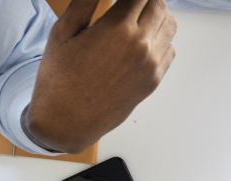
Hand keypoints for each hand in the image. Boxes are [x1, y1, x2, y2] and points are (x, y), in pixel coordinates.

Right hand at [25, 0, 176, 152]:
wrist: (69, 119)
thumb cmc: (61, 77)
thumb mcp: (64, 30)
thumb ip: (86, 2)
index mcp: (118, 29)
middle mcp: (141, 45)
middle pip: (158, 5)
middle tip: (131, 2)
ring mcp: (151, 64)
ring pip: (169, 25)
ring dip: (157, 14)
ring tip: (139, 14)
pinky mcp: (154, 80)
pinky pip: (169, 49)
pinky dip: (160, 38)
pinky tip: (142, 38)